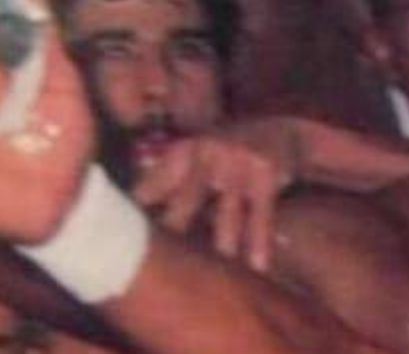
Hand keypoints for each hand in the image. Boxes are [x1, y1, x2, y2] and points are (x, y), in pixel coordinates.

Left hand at [132, 130, 292, 271]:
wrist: (281, 130)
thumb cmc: (227, 152)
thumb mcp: (194, 154)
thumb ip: (164, 180)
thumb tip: (129, 208)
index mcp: (184, 151)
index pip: (154, 186)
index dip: (138, 212)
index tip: (127, 240)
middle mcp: (208, 153)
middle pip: (187, 203)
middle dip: (174, 234)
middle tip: (159, 266)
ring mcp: (238, 163)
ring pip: (226, 217)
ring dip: (221, 247)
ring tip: (209, 278)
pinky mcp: (265, 175)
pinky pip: (261, 217)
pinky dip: (259, 244)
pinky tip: (257, 266)